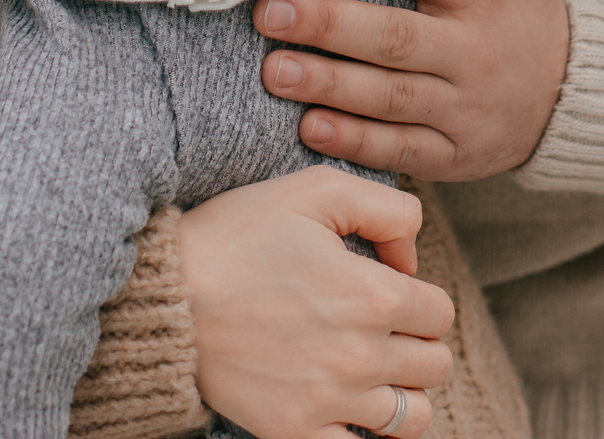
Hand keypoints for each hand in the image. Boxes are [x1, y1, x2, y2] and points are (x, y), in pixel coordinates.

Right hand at [181, 167, 451, 438]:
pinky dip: (361, 434)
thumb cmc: (237, 234)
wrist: (164, 295)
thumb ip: (389, 211)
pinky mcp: (293, 433)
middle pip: (434, 365)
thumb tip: (411, 261)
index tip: (388, 290)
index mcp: (374, 295)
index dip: (419, 297)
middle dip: (416, 343)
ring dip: (401, 393)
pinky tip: (345, 409)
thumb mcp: (317, 189)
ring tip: (371, 373)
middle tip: (379, 329)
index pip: (440, 312)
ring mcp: (328, 401)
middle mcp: (361, 356)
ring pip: (412, 418)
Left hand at [258, 0, 568, 180]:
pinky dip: (355, 143)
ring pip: (390, 97)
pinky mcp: (454, 153)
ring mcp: (463, 106)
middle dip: (328, 26)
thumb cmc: (524, 3)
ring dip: (330, 85)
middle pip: (393, 37)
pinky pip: (401, 150)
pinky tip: (309, 128)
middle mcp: (470, 49)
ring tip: (274, 70)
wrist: (574, 92)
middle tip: (269, 11)